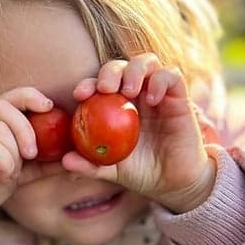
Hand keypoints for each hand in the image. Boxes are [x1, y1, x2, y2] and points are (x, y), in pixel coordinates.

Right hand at [0, 88, 62, 244]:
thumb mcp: (18, 171)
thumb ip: (40, 162)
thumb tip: (72, 157)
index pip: (7, 97)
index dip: (29, 96)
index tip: (49, 107)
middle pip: (3, 109)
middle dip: (26, 130)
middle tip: (33, 154)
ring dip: (14, 156)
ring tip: (10, 172)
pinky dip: (4, 164)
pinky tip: (1, 177)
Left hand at [63, 53, 216, 212]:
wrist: (173, 182)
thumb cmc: (140, 172)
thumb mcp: (112, 170)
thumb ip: (90, 165)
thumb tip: (65, 161)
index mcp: (115, 106)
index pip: (98, 85)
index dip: (87, 84)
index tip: (80, 95)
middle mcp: (135, 94)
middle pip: (120, 67)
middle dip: (110, 72)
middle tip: (105, 89)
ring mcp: (157, 92)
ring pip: (146, 62)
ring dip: (134, 70)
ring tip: (129, 91)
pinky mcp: (178, 96)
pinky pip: (171, 75)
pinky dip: (160, 80)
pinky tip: (152, 99)